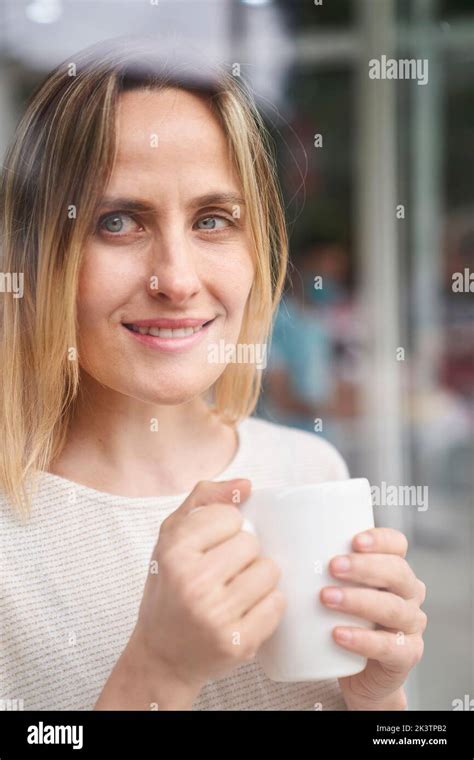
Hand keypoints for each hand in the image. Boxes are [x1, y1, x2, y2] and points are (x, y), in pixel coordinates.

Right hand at [131, 478, 286, 697]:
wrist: (161, 656)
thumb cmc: (169, 588)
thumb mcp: (171, 537)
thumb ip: (204, 499)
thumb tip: (247, 486)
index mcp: (172, 551)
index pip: (230, 516)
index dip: (225, 529)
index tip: (210, 547)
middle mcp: (191, 582)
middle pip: (251, 543)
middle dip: (243, 554)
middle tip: (222, 573)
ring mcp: (214, 615)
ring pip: (269, 571)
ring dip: (259, 578)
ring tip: (236, 590)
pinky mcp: (237, 643)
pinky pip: (277, 604)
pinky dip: (268, 604)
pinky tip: (246, 611)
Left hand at [320, 527, 426, 709]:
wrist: (356, 673)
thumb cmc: (338, 619)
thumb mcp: (330, 587)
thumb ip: (310, 564)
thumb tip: (264, 536)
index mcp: (393, 569)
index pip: (397, 544)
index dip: (380, 539)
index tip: (353, 540)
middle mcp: (408, 593)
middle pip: (397, 572)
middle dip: (365, 567)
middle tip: (333, 567)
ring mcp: (410, 625)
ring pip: (394, 608)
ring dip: (359, 600)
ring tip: (327, 598)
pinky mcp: (406, 656)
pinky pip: (390, 647)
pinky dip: (364, 640)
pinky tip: (339, 634)